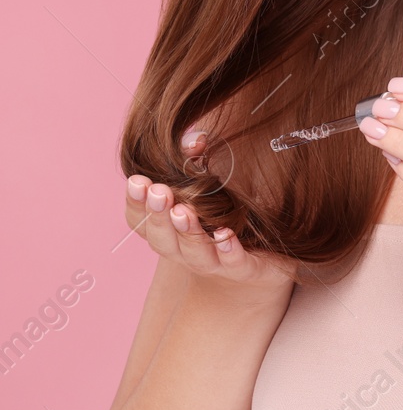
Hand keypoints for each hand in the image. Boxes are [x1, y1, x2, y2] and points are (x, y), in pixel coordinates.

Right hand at [123, 130, 295, 307]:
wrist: (259, 264)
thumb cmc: (223, 217)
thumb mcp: (205, 188)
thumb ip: (195, 163)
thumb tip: (197, 141)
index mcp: (167, 231)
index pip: (140, 221)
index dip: (136, 203)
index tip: (137, 181)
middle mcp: (183, 251)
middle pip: (162, 239)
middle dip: (158, 214)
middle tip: (158, 193)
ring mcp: (213, 263)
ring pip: (193, 253)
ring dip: (187, 232)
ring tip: (183, 211)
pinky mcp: (245, 268)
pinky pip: (233, 263)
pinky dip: (228, 251)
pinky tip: (226, 234)